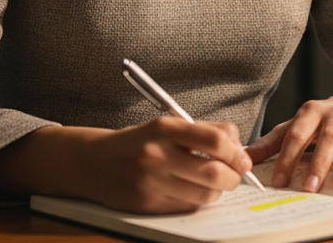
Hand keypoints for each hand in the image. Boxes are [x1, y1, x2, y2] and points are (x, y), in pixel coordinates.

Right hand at [0, 118, 252, 214]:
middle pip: (213, 172)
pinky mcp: (147, 204)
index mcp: (163, 128)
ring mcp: (151, 182)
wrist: (91, 162)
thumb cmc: (136, 142)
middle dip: (233, 176)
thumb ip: (201, 131)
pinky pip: (187, 206)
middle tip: (236, 174)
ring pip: (203, 194)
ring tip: (215, 182)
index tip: (241, 157)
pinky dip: (199, 200)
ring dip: (218, 191)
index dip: (235, 151)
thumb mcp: (165, 125)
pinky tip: (194, 190)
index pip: (214, 140)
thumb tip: (237, 144)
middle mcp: (156, 155)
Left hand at [246, 92, 332, 191]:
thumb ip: (271, 142)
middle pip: (327, 138)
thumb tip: (243, 157)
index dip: (287, 157)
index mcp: (311, 112)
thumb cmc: (320, 122)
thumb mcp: (295, 126)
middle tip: (308, 187)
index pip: (297, 135)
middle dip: (318, 163)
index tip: (279, 181)